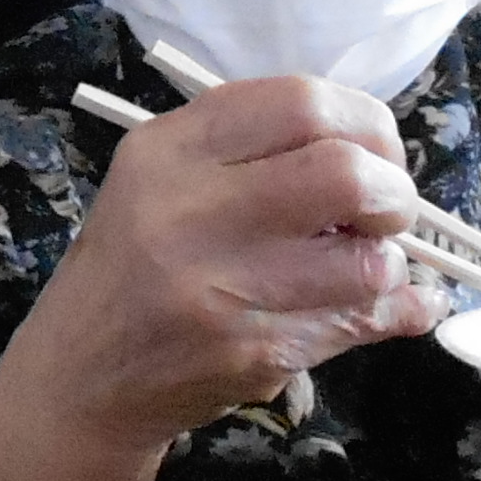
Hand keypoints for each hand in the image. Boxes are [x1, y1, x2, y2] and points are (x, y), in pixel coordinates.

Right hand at [0, 77, 449, 465]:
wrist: (80, 377)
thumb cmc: (132, 265)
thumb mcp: (161, 179)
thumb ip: (253, 150)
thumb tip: (376, 151)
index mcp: (169, 150)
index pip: (302, 103)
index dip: (366, 123)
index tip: (374, 150)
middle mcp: (190, 213)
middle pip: (344, 173)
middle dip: (394, 189)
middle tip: (387, 210)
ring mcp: (223, 290)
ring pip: (367, 261)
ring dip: (389, 262)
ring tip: (365, 265)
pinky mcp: (253, 353)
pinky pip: (361, 323)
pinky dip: (399, 312)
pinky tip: (395, 307)